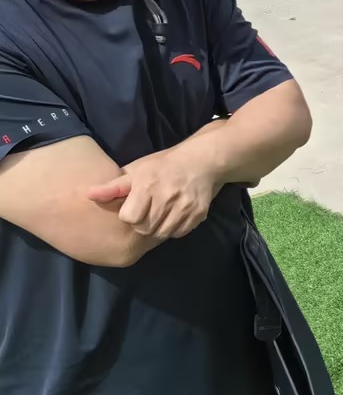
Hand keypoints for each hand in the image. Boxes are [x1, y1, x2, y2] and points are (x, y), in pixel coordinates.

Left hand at [86, 149, 220, 243]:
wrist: (201, 161)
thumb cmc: (163, 166)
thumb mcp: (137, 170)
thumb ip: (113, 186)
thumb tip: (88, 195)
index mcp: (147, 185)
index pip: (129, 218)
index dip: (129, 215)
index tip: (133, 207)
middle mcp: (167, 196)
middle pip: (145, 228)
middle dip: (142, 224)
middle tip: (146, 213)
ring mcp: (185, 206)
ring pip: (162, 233)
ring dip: (157, 229)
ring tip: (158, 216)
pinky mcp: (198, 213)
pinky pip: (179, 233)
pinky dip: (173, 229)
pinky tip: (173, 216)